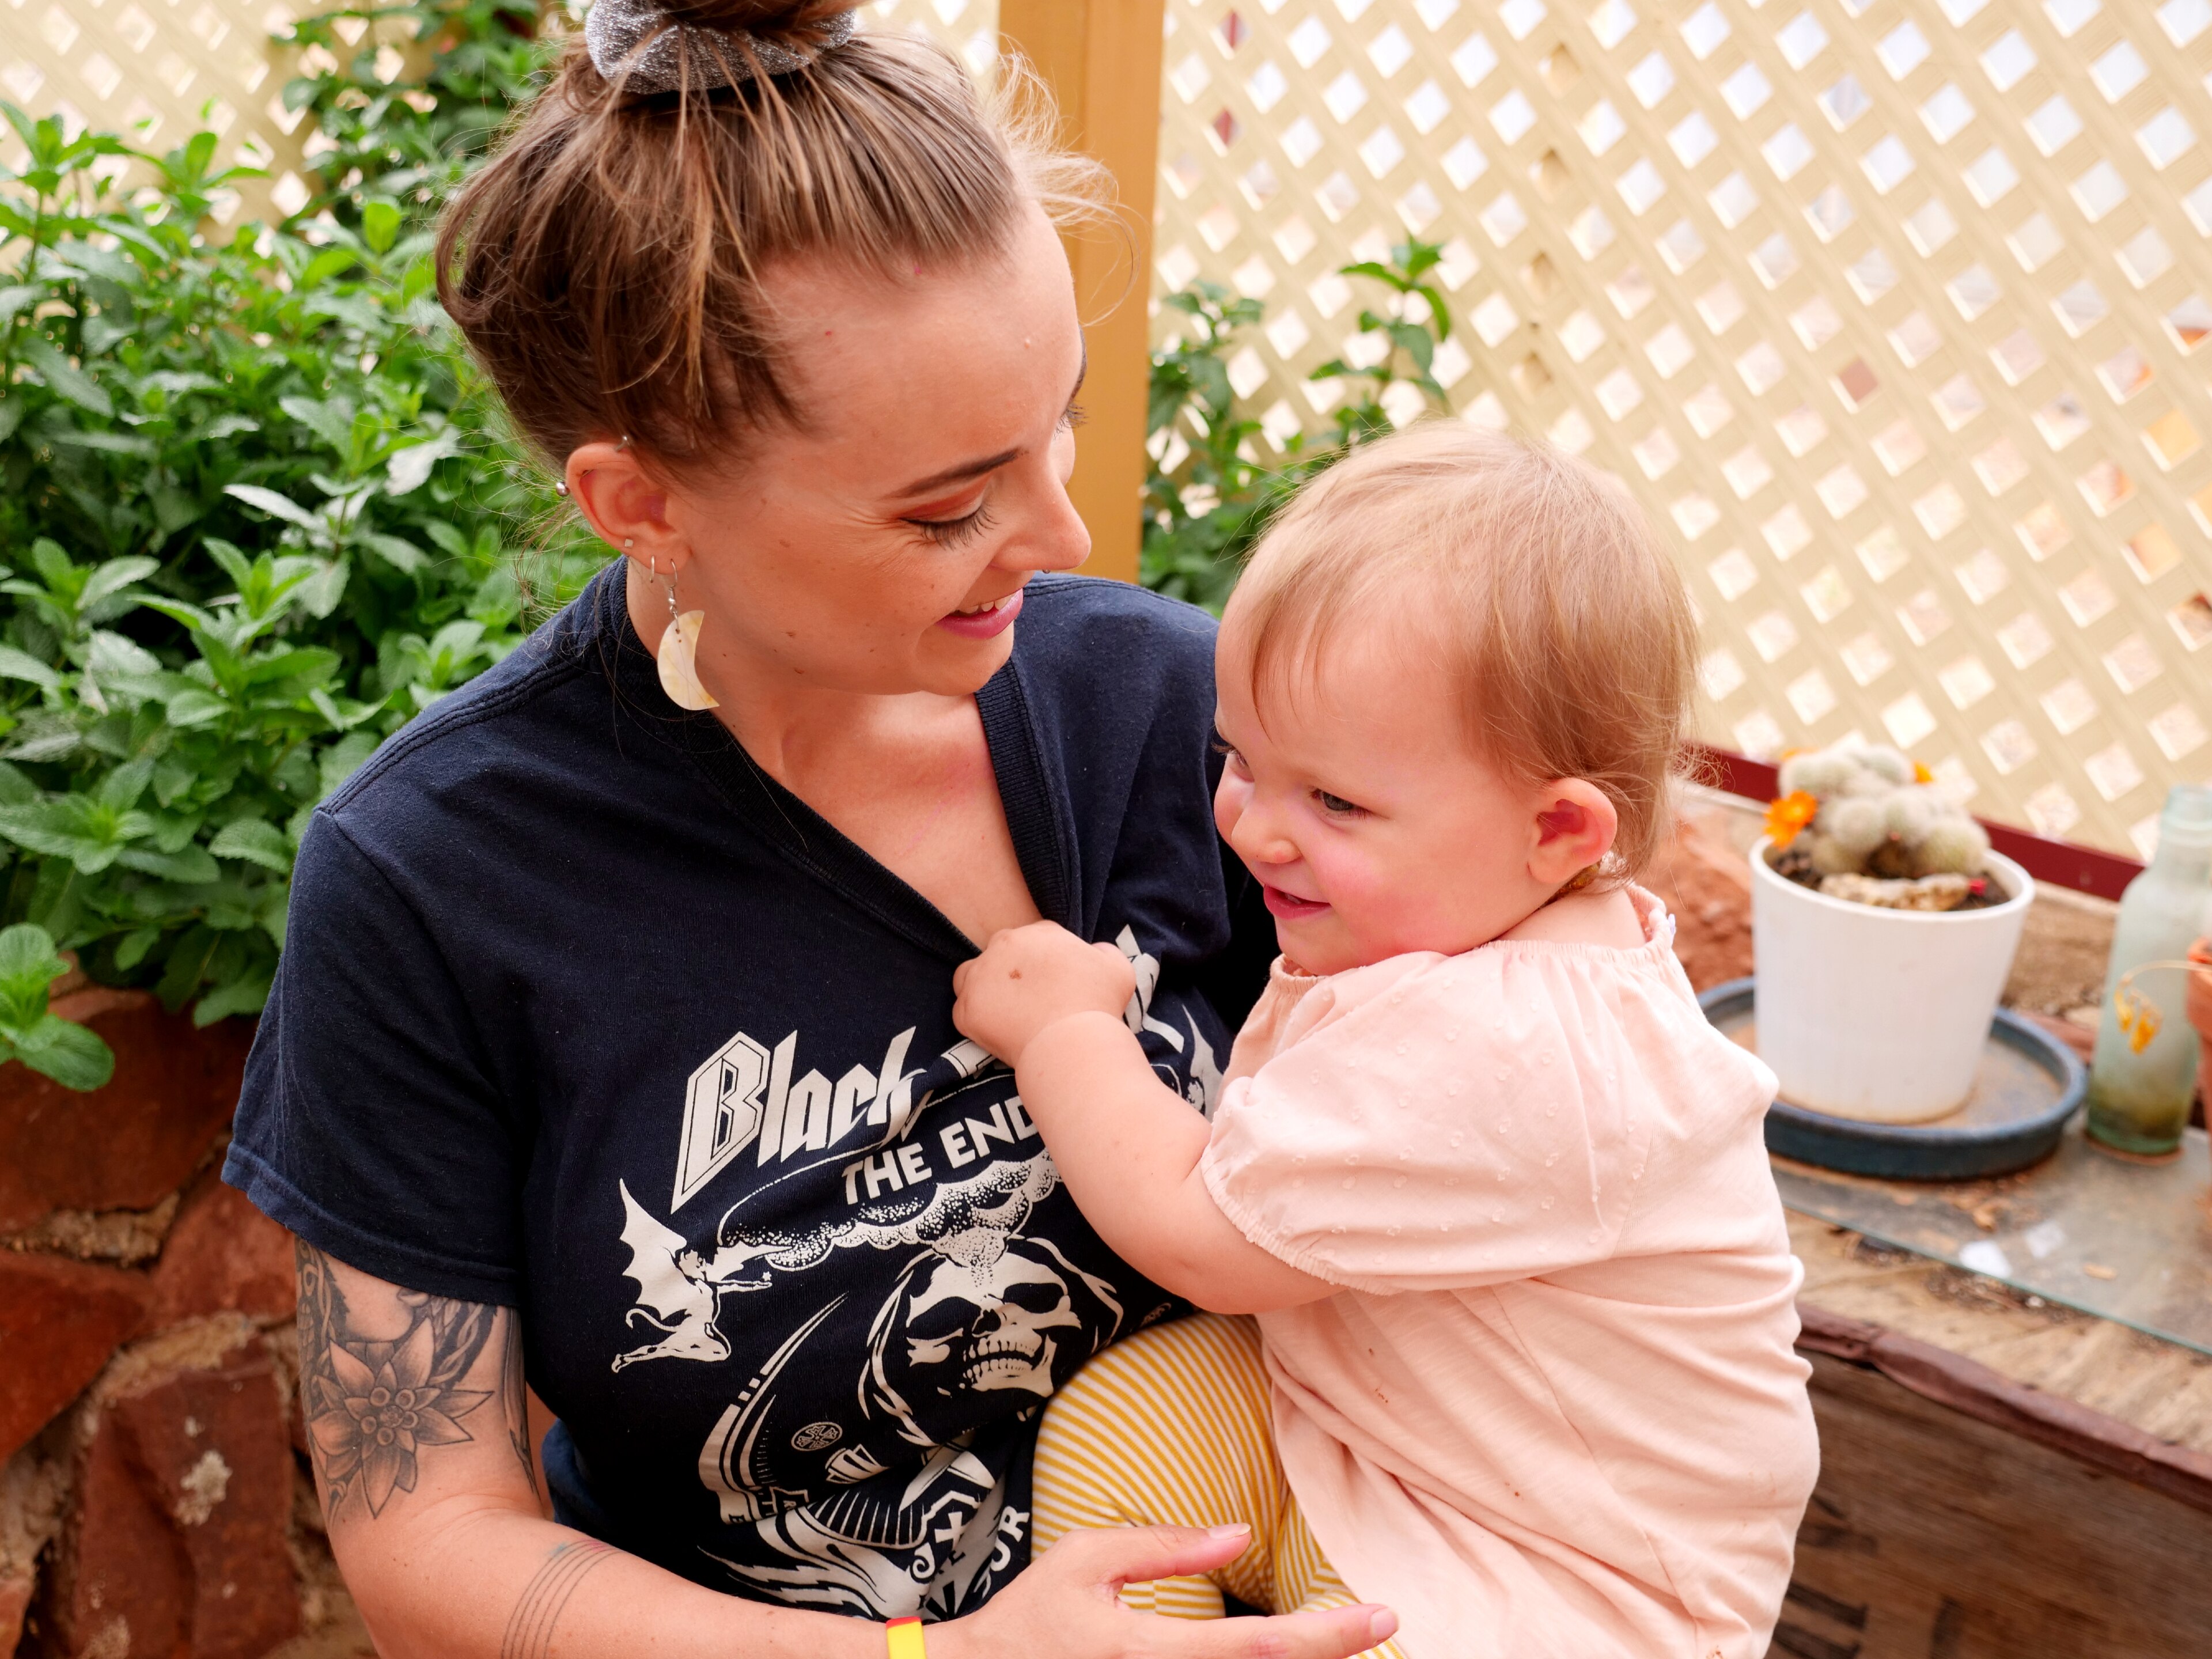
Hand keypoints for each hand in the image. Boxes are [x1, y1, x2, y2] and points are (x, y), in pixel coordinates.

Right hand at [930, 1525, 1396, 1658]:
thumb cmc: (1031, 1616)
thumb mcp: (1086, 1559)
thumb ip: (1165, 1546)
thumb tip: (1238, 1534)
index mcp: (1146, 1650)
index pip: (1259, 1647)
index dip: (1328, 1636)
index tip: (1381, 1616)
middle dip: (1331, 1655)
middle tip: (1381, 1623)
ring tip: (1341, 1636)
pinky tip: (1289, 1654)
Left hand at [952, 922, 1134, 1068]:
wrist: (1072, 1043)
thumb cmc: (1097, 1006)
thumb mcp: (1117, 968)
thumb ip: (1104, 951)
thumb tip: (1095, 951)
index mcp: (1039, 932)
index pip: (1036, 937)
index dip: (1045, 960)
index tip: (1052, 981)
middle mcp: (1005, 945)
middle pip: (1001, 951)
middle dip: (1012, 971)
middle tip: (1029, 998)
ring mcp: (981, 976)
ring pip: (971, 974)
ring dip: (983, 987)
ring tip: (1004, 1011)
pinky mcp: (967, 1008)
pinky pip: (963, 1010)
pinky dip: (976, 1020)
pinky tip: (998, 1032)